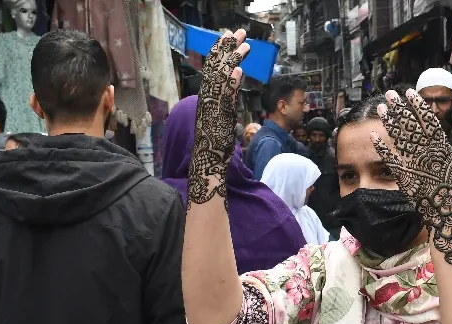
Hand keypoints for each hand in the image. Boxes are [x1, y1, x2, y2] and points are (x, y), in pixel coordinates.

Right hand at [187, 29, 249, 208]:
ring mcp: (212, 108)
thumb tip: (233, 82)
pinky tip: (239, 70)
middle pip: (216, 67)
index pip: (213, 68)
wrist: (206, 164)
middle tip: (238, 31)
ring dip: (233, 60)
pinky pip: (224, 97)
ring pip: (221, 78)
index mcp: (207, 98)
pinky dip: (231, 83)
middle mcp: (207, 99)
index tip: (229, 36)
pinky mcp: (218, 118)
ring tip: (245, 45)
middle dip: (227, 47)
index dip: (221, 51)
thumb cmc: (214, 144)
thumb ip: (226, 99)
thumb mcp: (221, 116)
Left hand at [371, 89, 451, 283]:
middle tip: (389, 94)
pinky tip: (372, 135)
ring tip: (381, 108)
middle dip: (399, 107)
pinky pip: (390, 158)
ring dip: (389, 121)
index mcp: (442, 145)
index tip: (409, 93)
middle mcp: (426, 150)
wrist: (449, 212)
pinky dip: (381, 146)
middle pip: (410, 124)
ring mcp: (414, 161)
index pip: (428, 119)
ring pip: (399, 137)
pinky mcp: (404, 174)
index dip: (417, 105)